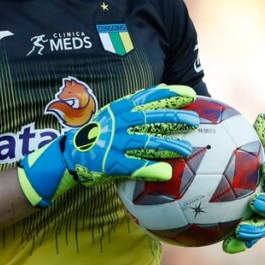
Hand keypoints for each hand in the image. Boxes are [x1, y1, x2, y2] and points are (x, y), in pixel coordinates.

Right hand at [18, 85, 199, 207]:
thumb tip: (164, 93)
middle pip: (150, 118)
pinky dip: (150, 168)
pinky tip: (166, 172)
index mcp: (120, 109)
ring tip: (187, 149)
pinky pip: (134, 165)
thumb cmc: (98, 135)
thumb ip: (135, 107)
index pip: (147, 98)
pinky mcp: (111, 162)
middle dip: (174, 117)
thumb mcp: (113, 115)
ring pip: (145, 141)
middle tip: (195, 120)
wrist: (69, 154)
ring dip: (168, 144)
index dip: (169, 95)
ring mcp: (114, 143)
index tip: (190, 94)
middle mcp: (118, 123)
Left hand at [222, 113, 264, 253]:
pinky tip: (226, 247)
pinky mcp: (244, 230)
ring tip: (242, 230)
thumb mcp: (240, 146)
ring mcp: (258, 216)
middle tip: (257, 202)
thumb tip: (262, 116)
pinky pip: (243, 240)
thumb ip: (253, 137)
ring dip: (255, 229)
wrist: (218, 178)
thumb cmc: (232, 159)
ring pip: (263, 225)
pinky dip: (237, 244)